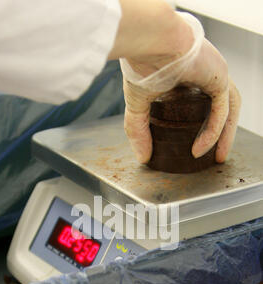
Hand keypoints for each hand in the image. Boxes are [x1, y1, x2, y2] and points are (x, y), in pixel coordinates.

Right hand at [119, 12, 240, 163]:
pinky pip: (222, 109)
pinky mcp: (219, 76)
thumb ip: (139, 130)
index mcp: (188, 76)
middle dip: (222, 134)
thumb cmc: (142, 62)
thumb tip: (142, 157)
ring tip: (218, 157)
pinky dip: (213, 131)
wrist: (150, 42)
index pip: (204, 103)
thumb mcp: (138, 104)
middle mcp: (206, 74)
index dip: (205, 125)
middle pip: (222, 108)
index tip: (198, 146)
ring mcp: (215, 73)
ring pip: (228, 109)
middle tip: (216, 156)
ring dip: (226, 135)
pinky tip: (201, 148)